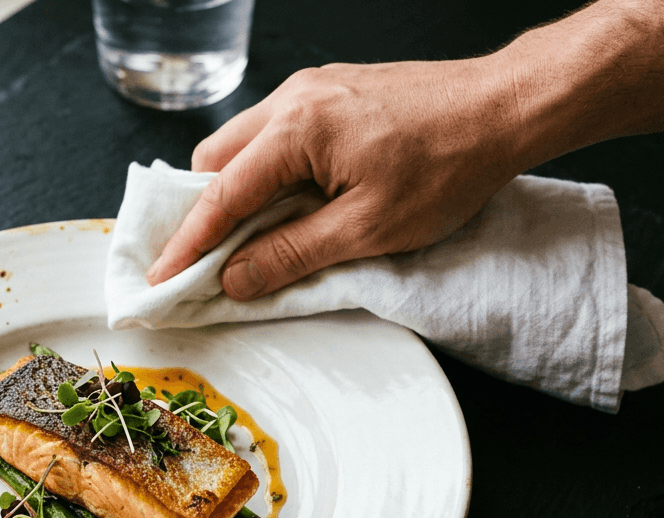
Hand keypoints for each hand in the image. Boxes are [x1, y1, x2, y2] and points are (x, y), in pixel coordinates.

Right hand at [145, 60, 522, 299]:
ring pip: (243, 146)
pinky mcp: (332, 94)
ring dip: (238, 194)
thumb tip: (234, 279)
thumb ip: (291, 254)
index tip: (159, 279)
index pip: (219, 196)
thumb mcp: (367, 229)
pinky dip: (267, 175)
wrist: (505, 108)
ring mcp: (312, 91)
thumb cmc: (448, 165)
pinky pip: (275, 136)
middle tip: (205, 263)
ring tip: (250, 240)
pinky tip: (288, 206)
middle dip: (203, 213)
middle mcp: (292, 99)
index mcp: (295, 129)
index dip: (185, 244)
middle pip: (216, 161)